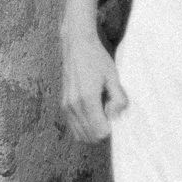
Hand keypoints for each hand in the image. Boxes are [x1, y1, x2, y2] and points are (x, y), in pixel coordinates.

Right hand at [60, 23, 129, 141]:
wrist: (77, 44)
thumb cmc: (96, 58)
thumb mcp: (113, 75)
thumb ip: (118, 99)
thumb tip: (115, 117)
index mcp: (87, 98)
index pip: (100, 132)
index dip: (110, 127)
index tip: (113, 113)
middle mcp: (74, 105)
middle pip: (91, 137)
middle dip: (102, 131)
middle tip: (108, 112)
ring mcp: (66, 106)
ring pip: (81, 135)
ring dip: (92, 131)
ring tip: (100, 112)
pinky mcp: (63, 105)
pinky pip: (73, 128)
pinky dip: (83, 127)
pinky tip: (91, 112)